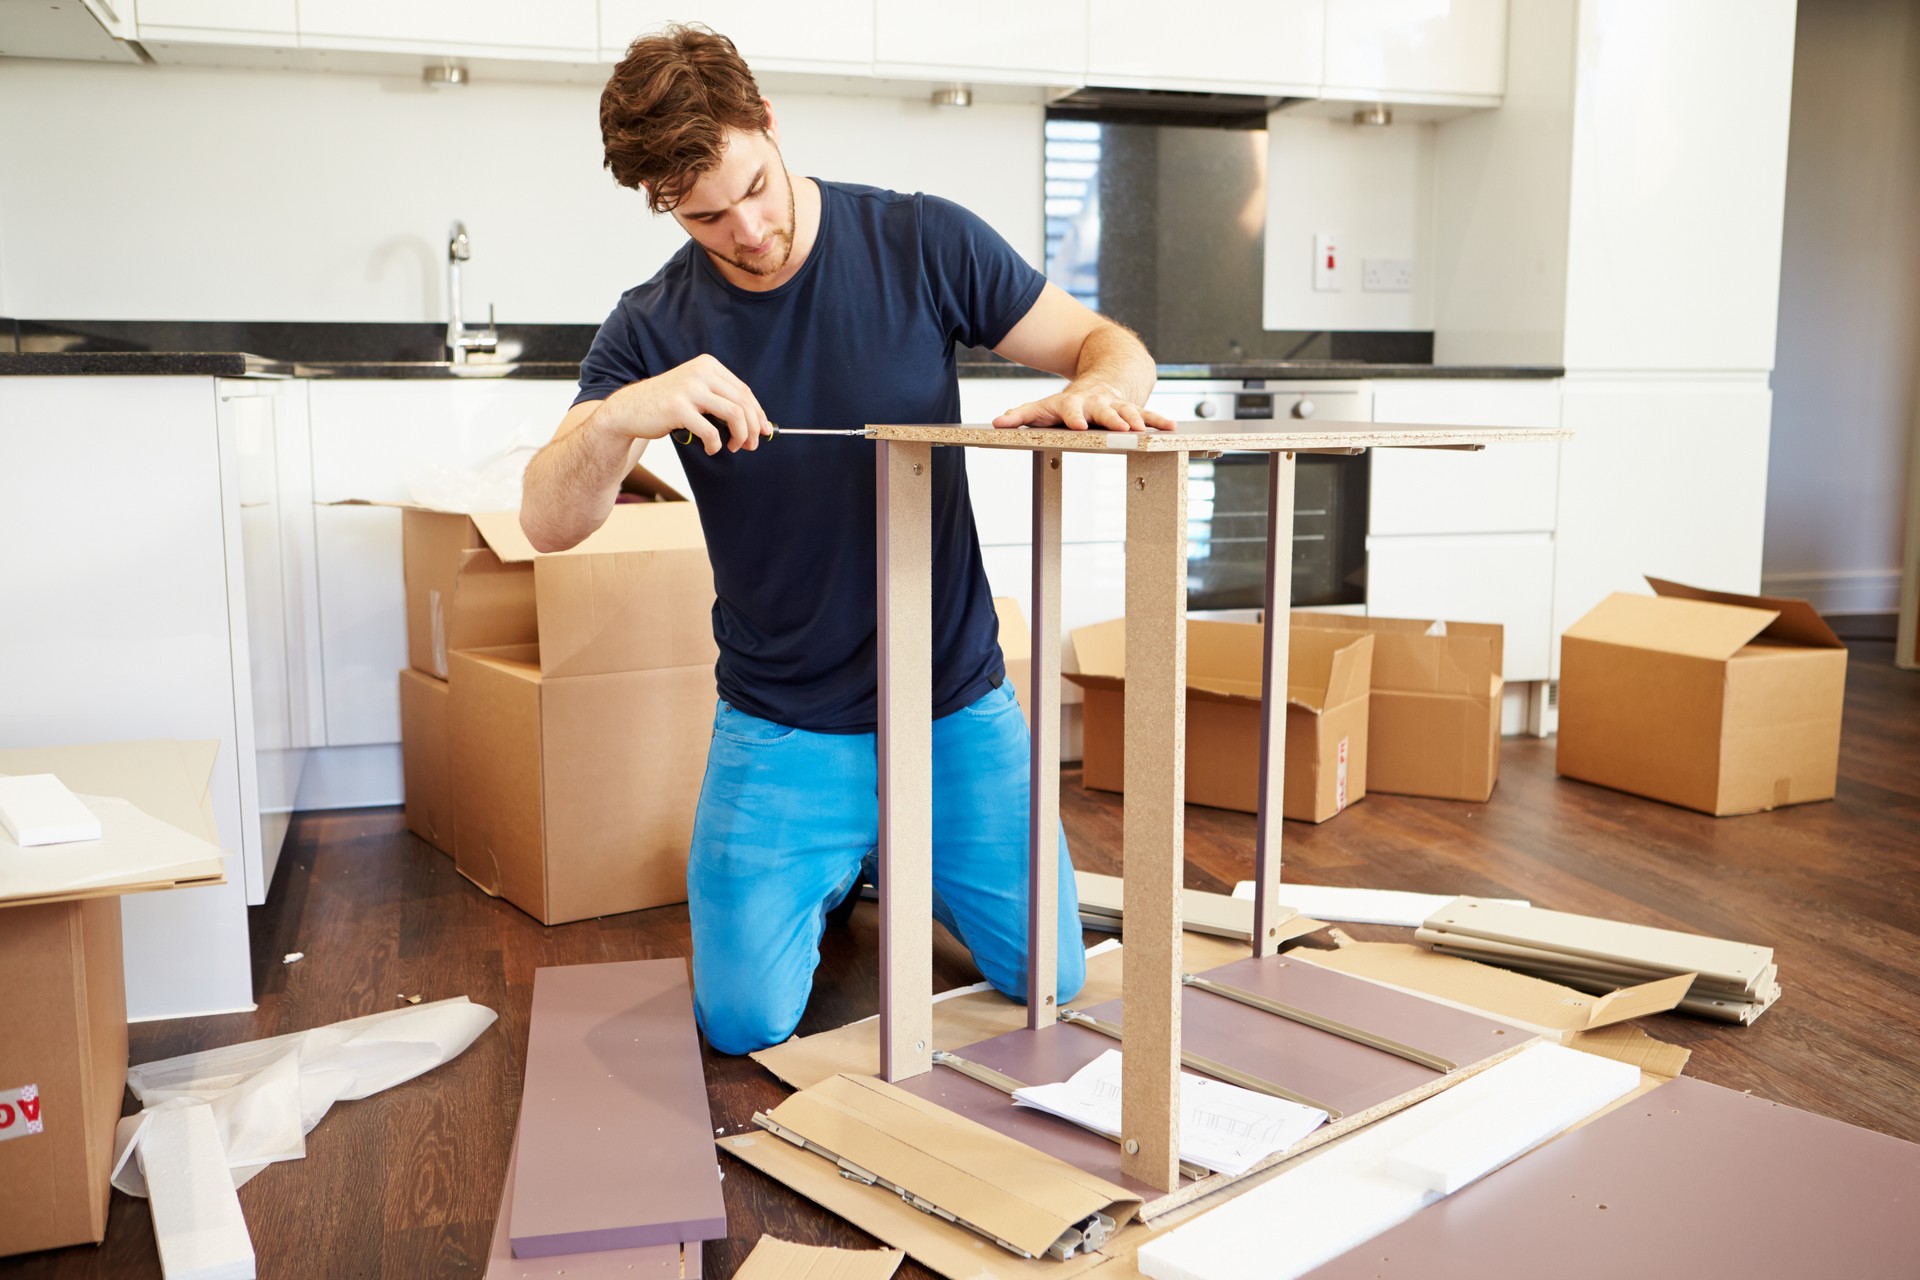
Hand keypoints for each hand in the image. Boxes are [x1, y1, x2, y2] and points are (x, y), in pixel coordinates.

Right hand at [599, 353, 772, 454]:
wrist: (630, 409)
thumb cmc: (668, 405)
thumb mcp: (696, 393)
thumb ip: (722, 401)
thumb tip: (758, 424)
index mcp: (708, 366)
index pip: (744, 391)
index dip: (758, 414)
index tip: (765, 431)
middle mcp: (700, 372)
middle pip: (743, 403)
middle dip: (753, 429)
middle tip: (751, 446)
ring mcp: (689, 389)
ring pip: (734, 415)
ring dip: (740, 437)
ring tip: (733, 448)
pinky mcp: (677, 408)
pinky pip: (710, 431)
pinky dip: (716, 444)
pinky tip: (711, 449)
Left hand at [991, 383, 1173, 432]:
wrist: (1106, 370)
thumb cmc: (1069, 400)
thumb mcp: (1044, 406)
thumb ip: (1021, 415)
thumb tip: (996, 423)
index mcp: (1074, 403)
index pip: (1070, 409)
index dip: (1074, 417)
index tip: (1078, 426)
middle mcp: (1096, 402)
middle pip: (1104, 410)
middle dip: (1112, 419)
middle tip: (1120, 429)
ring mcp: (1116, 404)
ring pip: (1128, 411)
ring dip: (1136, 420)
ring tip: (1144, 430)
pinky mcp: (1133, 408)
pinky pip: (1148, 414)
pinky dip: (1158, 421)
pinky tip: (1171, 429)